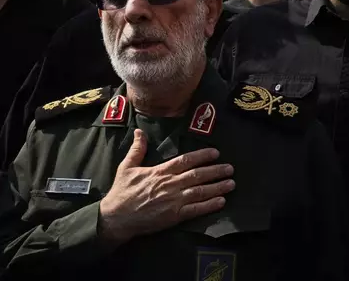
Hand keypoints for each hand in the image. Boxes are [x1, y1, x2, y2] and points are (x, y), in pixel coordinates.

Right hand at [99, 129, 234, 244]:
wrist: (117, 217)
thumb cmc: (122, 192)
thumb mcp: (126, 167)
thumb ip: (137, 149)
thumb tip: (139, 131)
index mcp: (160, 171)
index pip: (185, 160)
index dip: (202, 156)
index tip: (215, 153)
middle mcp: (170, 184)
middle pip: (197, 175)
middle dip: (216, 171)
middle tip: (230, 168)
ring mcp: (174, 201)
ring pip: (200, 191)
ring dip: (217, 187)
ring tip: (231, 183)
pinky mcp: (174, 216)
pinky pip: (196, 210)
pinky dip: (209, 205)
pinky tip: (221, 201)